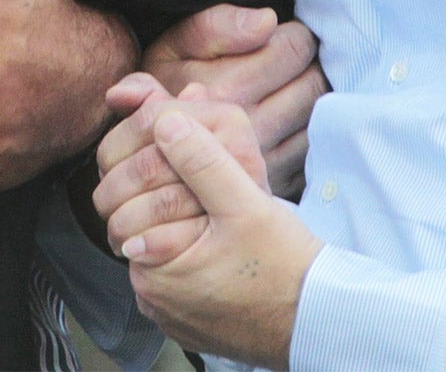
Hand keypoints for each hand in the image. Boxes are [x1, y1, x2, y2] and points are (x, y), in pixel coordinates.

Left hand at [103, 103, 322, 368]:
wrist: (317, 317)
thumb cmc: (284, 266)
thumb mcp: (245, 203)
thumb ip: (202, 160)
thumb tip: (164, 120)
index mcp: (153, 269)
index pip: (128, 204)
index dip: (152, 171)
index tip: (180, 158)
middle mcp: (151, 299)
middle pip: (140, 228)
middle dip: (162, 199)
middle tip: (201, 188)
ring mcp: (168, 315)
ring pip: (156, 251)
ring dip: (175, 227)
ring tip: (211, 214)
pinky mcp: (187, 324)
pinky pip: (175, 280)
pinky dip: (189, 260)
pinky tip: (218, 247)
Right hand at [141, 5, 325, 197]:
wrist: (144, 151)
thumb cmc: (164, 85)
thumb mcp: (176, 45)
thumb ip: (216, 26)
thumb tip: (267, 22)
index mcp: (229, 88)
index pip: (294, 49)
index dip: (292, 35)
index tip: (278, 37)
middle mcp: (249, 126)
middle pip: (312, 84)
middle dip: (305, 67)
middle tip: (286, 62)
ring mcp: (262, 158)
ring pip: (313, 117)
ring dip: (306, 99)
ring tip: (283, 90)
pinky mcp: (270, 181)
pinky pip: (307, 151)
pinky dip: (302, 132)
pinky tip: (282, 121)